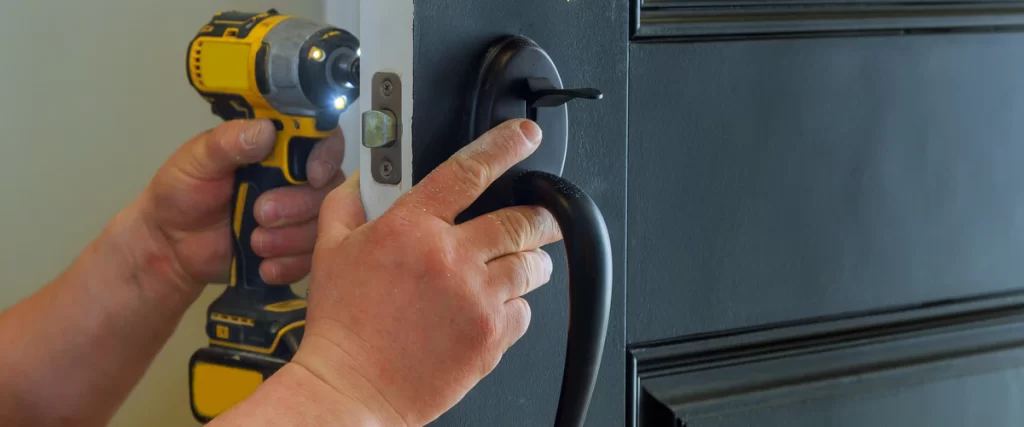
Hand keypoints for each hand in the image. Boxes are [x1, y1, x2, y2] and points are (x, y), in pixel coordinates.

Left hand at [131, 119, 346, 293]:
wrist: (170, 247)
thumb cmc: (181, 194)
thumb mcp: (197, 161)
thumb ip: (228, 142)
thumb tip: (265, 129)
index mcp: (276, 149)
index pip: (322, 141)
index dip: (326, 156)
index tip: (311, 175)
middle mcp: (295, 179)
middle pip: (328, 188)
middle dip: (298, 205)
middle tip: (260, 214)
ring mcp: (297, 216)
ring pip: (322, 225)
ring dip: (291, 238)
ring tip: (255, 243)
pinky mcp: (294, 249)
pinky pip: (311, 258)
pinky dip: (289, 264)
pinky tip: (263, 265)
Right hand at [290, 119, 561, 425]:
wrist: (351, 388)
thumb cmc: (342, 327)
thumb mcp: (330, 252)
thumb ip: (347, 204)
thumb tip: (361, 178)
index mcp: (410, 227)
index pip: (468, 171)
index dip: (504, 147)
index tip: (525, 137)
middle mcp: (450, 258)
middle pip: (519, 219)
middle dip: (538, 215)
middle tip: (540, 217)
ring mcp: (475, 298)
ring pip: (531, 265)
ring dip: (531, 261)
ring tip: (515, 266)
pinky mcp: (490, 336)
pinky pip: (525, 310)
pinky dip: (516, 306)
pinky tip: (491, 308)